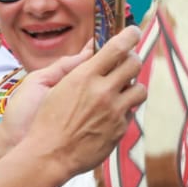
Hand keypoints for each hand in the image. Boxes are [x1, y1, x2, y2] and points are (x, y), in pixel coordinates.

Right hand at [16, 27, 145, 173]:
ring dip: (132, 86)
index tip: (133, 32)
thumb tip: (95, 55)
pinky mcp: (120, 129)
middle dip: (132, 59)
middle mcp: (104, 91)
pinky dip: (123, 109)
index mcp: (86, 76)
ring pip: (140, 89)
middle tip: (126, 62)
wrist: (50, 155)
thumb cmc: (47, 120)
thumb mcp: (58, 87)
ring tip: (120, 90)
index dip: (129, 36)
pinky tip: (109, 114)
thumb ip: (79, 69)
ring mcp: (115, 112)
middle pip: (134, 64)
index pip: (117, 47)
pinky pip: (131, 112)